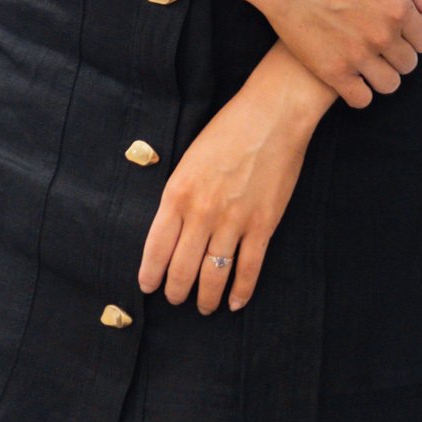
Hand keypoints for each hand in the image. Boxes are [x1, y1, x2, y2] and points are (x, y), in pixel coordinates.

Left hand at [136, 60, 316, 315]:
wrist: (272, 115)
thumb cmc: (228, 129)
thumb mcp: (190, 159)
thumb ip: (180, 195)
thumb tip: (173, 229)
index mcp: (178, 193)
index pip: (156, 248)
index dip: (151, 273)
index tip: (148, 286)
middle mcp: (202, 212)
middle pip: (182, 269)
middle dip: (176, 291)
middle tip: (176, 299)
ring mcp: (233, 221)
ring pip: (213, 275)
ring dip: (206, 298)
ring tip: (204, 306)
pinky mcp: (262, 225)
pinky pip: (248, 268)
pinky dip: (241, 291)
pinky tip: (235, 302)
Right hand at [249, 0, 421, 108]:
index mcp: (397, 6)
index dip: (414, 35)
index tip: (399, 30)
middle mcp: (383, 34)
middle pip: (409, 64)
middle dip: (398, 54)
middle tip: (379, 43)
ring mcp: (358, 56)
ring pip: (389, 85)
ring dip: (382, 74)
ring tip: (367, 61)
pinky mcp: (333, 71)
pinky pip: (361, 99)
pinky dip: (359, 92)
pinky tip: (350, 76)